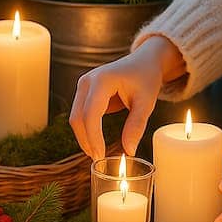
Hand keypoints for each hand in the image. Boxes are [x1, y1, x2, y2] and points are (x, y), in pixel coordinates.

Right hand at [69, 36, 185, 160]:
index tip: (101, 156)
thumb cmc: (146, 78)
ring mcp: (83, 85)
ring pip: (75, 117)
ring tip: (97, 154)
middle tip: (99, 160)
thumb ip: (136, 125)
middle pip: (78, 117)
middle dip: (86, 140)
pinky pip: (79, 114)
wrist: (143, 61)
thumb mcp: (146, 102)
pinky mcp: (84, 92)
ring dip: (84, 137)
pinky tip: (95, 143)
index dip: (93, 137)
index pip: (90, 113)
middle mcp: (87, 81)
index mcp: (102, 80)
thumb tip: (129, 151)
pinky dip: (85, 130)